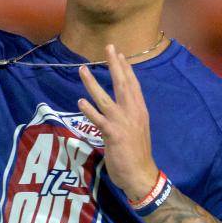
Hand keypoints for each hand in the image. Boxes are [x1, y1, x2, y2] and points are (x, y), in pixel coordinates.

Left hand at [78, 45, 159, 200]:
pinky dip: (89, 110)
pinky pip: (99, 120)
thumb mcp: (137, 130)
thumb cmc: (137, 154)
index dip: (126, 69)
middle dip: (114, 65)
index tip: (120, 54)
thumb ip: (129, 117)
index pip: (133, 85)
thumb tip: (121, 108)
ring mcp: (122, 123)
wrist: (141, 175)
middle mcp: (133, 113)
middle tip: (109, 47)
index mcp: (139, 111)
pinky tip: (80, 101)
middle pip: (122, 84)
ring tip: (82, 69)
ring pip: (105, 98)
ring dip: (92, 83)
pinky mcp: (113, 135)